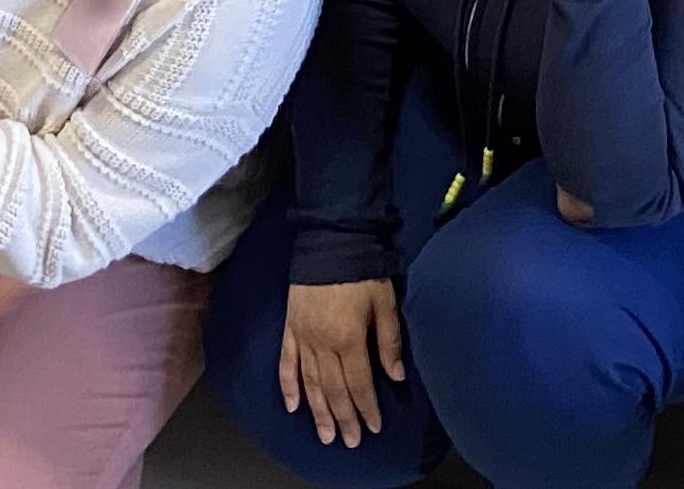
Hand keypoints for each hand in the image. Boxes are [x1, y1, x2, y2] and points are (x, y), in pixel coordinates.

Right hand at [278, 279, 406, 446]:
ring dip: (318, 411)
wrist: (329, 242)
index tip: (373, 427)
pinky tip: (293, 406)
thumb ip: (389, 342)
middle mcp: (323, 345)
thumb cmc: (361, 272)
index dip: (367, 408)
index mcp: (349, 339)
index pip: (359, 384)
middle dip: (343, 418)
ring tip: (325, 435)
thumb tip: (397, 377)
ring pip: (310, 383)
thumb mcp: (385, 303)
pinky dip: (288, 386)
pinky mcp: (290, 329)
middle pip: (334, 390)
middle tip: (349, 441)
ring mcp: (303, 338)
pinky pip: (286, 364)